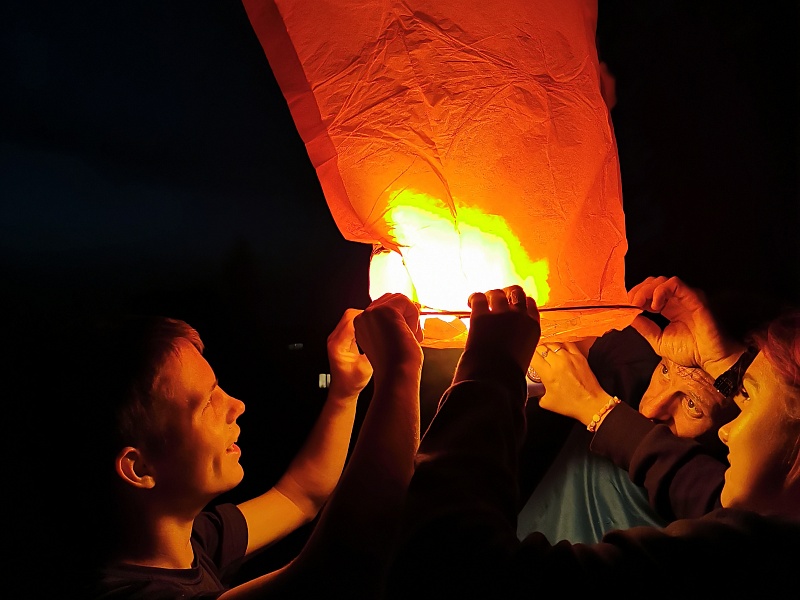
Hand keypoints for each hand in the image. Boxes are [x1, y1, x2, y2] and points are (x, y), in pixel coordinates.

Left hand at [326, 308, 373, 397]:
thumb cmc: (351, 383)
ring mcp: (336, 338)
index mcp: (338, 345)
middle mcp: (334, 339)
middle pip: (349, 315)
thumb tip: (386, 337)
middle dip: (367, 315)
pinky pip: (351, 324)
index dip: (368, 318)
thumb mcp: (367, 368)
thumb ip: (373, 352)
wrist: (343, 390)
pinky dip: (362, 324)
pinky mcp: (341, 338)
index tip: (380, 320)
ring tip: (377, 325)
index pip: (351, 321)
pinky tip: (372, 330)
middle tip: (381, 320)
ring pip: (350, 317)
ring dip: (365, 319)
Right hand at [353, 293, 423, 379]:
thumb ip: (393, 322)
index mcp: (360, 326)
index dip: (399, 317)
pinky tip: (410, 333)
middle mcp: (362, 318)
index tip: (405, 333)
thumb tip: (413, 303)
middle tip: (410, 334)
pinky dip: (414, 317)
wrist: (397, 375)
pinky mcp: (383, 311)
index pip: (382, 308)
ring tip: (409, 336)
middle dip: (405, 314)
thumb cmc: (397, 364)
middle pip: (390, 299)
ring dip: (410, 317)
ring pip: (398, 299)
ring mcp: (370, 313)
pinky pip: (406, 302)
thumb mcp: (391, 339)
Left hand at [465, 285, 540, 373]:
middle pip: (516, 292)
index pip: (530, 304)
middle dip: (507, 293)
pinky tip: (470, 303)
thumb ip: (520, 341)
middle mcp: (519, 316)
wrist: (494, 378)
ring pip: (497, 293)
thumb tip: (511, 342)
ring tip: (483, 301)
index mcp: (532, 327)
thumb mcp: (524, 354)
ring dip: (490, 295)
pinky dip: (474, 298)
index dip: (520, 302)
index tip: (513, 304)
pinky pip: (478, 297)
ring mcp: (501, 314)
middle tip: (498, 297)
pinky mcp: (482, 315)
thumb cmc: (509, 374)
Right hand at [530, 342, 611, 425]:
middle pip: (541, 348)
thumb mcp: (546, 402)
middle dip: (537, 352)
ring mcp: (569, 358)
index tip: (529, 360)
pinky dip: (561, 345)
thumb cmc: (571, 404)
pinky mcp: (579, 356)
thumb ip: (537, 392)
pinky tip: (559, 349)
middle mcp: (558, 363)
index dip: (528, 356)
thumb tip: (533, 386)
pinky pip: (567, 343)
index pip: (533, 356)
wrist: (590, 403)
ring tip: (547, 353)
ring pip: (553, 344)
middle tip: (537, 358)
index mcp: (548, 374)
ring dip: (548, 348)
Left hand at [627, 276, 742, 375]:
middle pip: (653, 283)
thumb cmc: (690, 351)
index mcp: (668, 308)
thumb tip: (628, 317)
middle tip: (631, 304)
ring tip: (640, 304)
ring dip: (646, 290)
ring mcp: (686, 297)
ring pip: (662, 280)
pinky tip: (655, 305)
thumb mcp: (659, 340)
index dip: (635, 296)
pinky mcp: (694, 297)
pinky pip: (675, 284)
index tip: (626, 306)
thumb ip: (644, 328)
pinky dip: (660, 290)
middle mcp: (677, 300)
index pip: (648, 292)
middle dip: (638, 291)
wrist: (710, 358)